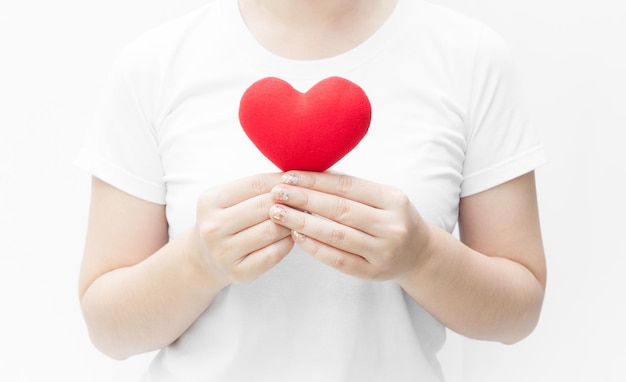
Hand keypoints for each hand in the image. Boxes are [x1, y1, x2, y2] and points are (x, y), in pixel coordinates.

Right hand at [194, 173, 294, 286]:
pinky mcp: (240, 272)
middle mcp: (213, 228)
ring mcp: (224, 253)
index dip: (281, 181)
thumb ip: (257, 186)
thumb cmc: (227, 219)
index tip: (296, 181)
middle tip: (304, 200)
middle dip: (289, 201)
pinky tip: (291, 235)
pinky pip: (275, 253)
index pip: (255, 184)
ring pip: (272, 230)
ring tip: (299, 216)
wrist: (206, 258)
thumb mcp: (230, 198)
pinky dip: (288, 242)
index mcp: (209, 202)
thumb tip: (294, 177)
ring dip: (292, 222)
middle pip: (265, 207)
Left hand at [268, 172, 432, 280]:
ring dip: (303, 223)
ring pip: (337, 235)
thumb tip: (307, 173)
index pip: (347, 187)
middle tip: (277, 193)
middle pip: (340, 210)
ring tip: (278, 213)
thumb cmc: (390, 217)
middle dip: (304, 199)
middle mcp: (392, 225)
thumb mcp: (381, 197)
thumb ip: (350, 188)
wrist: (419, 253)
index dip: (315, 181)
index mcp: (393, 199)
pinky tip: (295, 236)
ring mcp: (384, 252)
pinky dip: (315, 247)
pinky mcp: (373, 273)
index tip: (288, 176)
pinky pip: (338, 260)